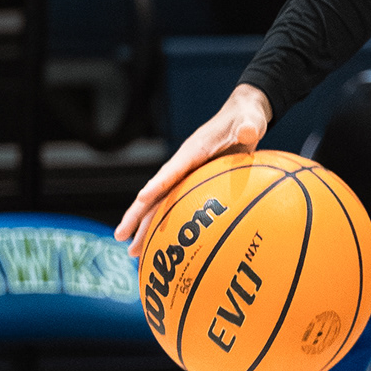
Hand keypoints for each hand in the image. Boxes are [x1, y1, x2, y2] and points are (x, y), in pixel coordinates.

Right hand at [117, 84, 270, 247]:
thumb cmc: (246, 117)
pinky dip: (166, 225)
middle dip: (137, 214)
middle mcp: (183, 164)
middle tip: (120, 237)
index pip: (173, 169)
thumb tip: (247, 131)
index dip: (158, 183)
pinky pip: (175, 206)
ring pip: (160, 204)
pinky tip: (161, 247)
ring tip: (132, 253)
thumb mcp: (250, 119)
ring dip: (146, 227)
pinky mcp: (193, 183)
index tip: (142, 198)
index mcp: (194, 150)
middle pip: (155, 192)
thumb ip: (248, 125)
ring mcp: (186, 175)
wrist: (243, 117)